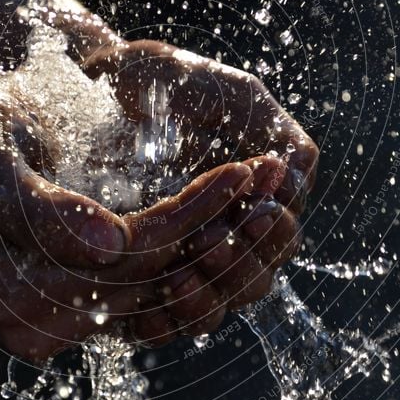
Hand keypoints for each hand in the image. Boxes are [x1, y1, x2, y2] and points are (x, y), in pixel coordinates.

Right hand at [0, 72, 262, 361]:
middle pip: (157, 279)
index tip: (243, 169)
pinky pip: (155, 278)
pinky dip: (195, 243)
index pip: (132, 259)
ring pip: (166, 283)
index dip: (195, 213)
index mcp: (15, 299)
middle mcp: (42, 326)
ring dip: (222, 238)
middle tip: (274, 178)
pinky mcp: (82, 298)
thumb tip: (108, 243)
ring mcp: (65, 317)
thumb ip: (38, 208)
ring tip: (265, 190)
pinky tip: (230, 207)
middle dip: (222, 227)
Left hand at [80, 39, 318, 344]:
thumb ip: (273, 129)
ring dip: (213, 290)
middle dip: (243, 260)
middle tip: (213, 237)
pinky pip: (168, 317)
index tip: (254, 210)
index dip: (274, 230)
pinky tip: (160, 296)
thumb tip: (299, 175)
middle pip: (257, 275)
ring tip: (186, 266)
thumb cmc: (165, 83)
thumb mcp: (229, 95)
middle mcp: (224, 230)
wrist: (100, 82)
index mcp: (251, 196)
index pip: (281, 235)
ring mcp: (186, 255)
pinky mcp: (145, 274)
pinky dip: (172, 317)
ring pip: (220, 301)